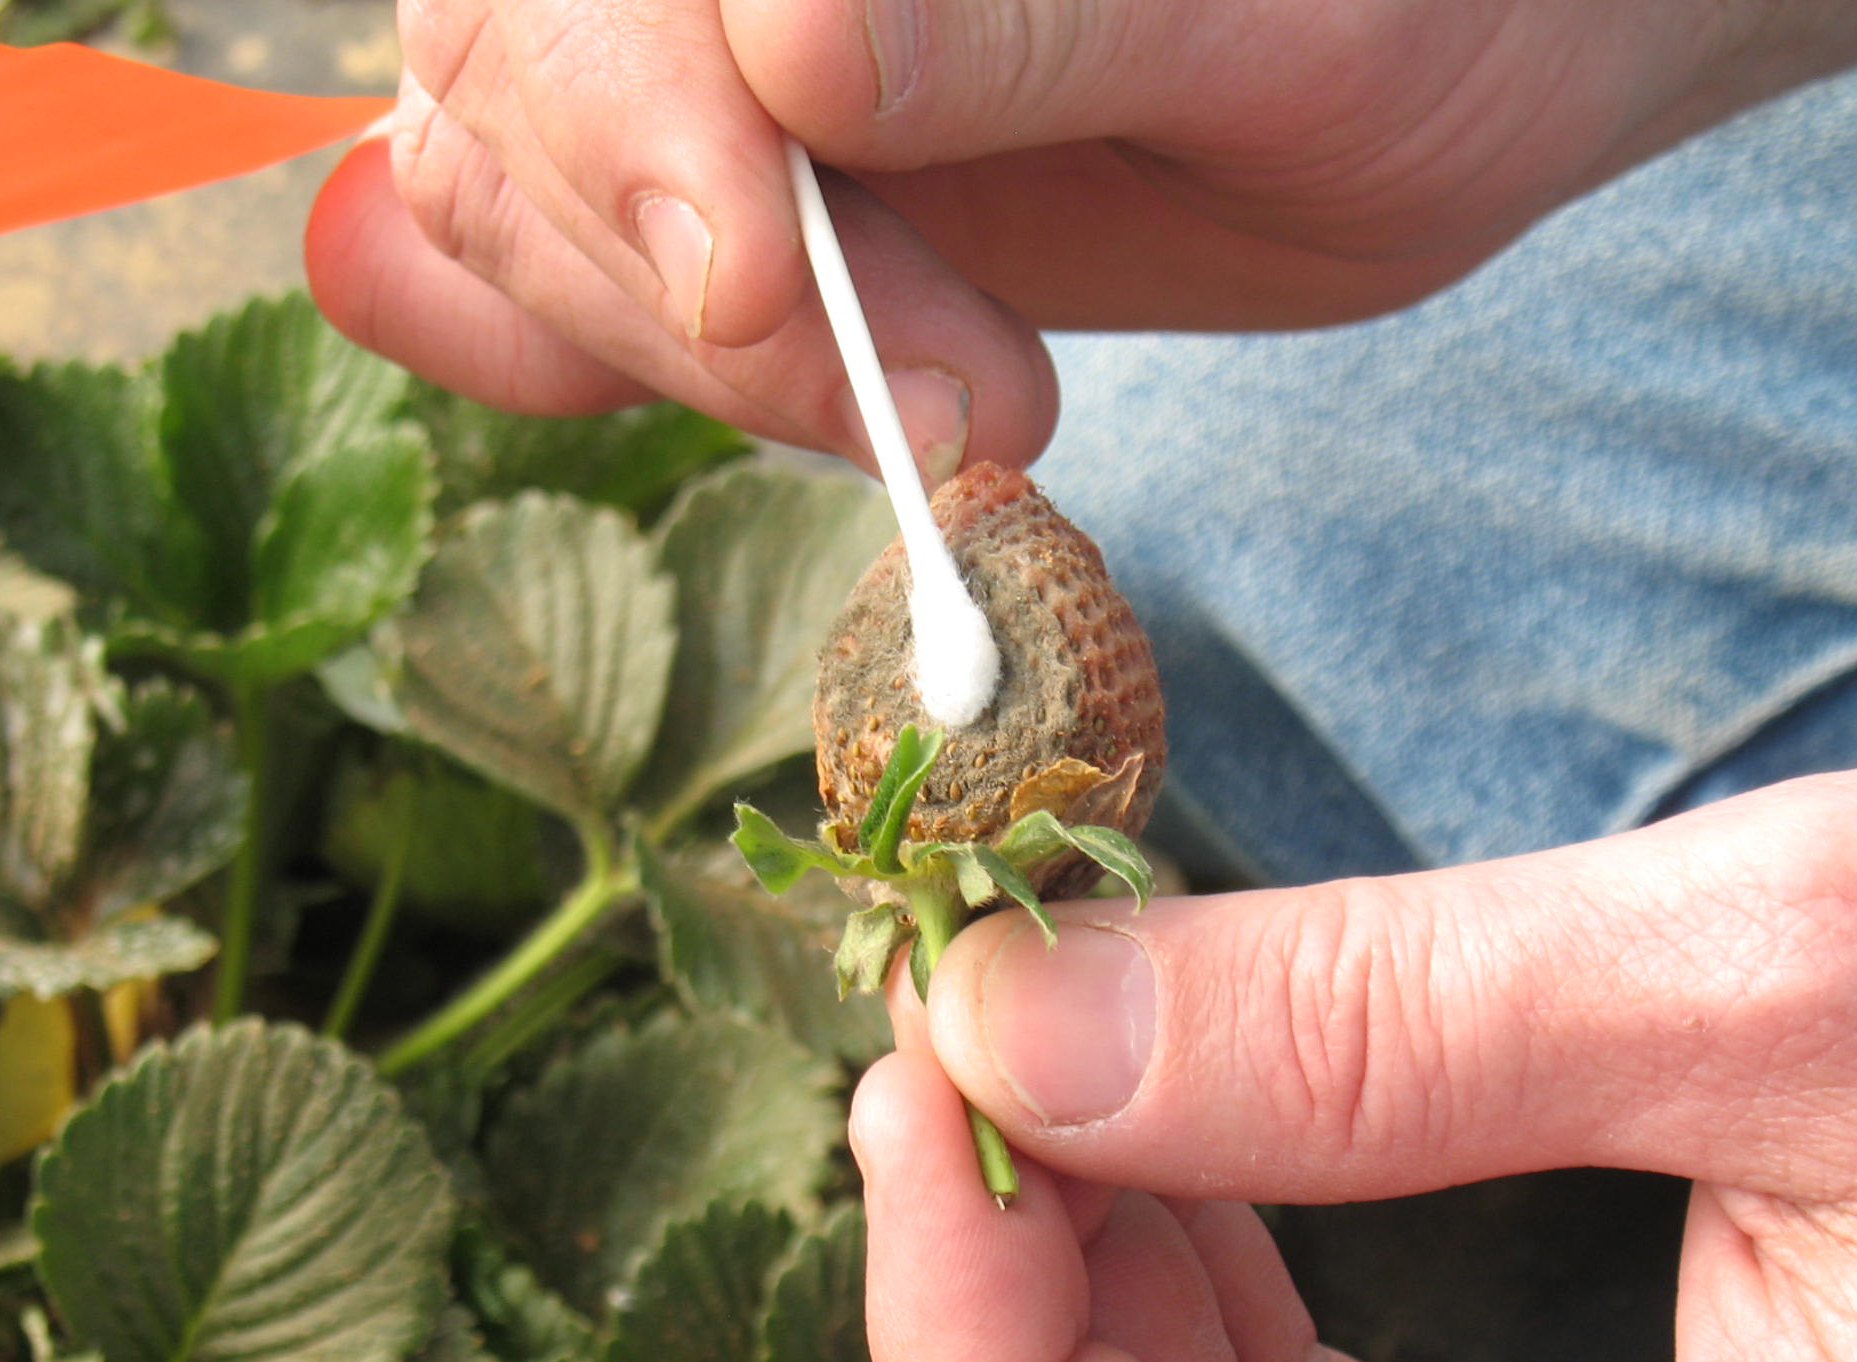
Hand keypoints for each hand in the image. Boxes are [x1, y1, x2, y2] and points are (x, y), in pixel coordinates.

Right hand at [304, 0, 1856, 473]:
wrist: (1441, 67)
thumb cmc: (1399, 11)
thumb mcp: (1252, 24)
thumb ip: (1017, 24)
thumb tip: (785, 41)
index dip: (646, 131)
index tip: (771, 289)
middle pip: (512, 79)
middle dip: (696, 285)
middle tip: (955, 408)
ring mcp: (688, 59)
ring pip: (493, 193)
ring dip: (687, 355)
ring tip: (962, 401)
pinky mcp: (707, 187)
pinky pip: (514, 270)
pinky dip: (570, 353)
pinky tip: (753, 385)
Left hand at [861, 773, 1856, 1357]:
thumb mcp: (1796, 996)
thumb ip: (1391, 1027)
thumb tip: (1029, 999)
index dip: (981, 1330)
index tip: (920, 1070)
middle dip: (1015, 1276)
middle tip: (954, 1026)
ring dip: (1087, 1261)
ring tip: (1036, 1044)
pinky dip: (1198, 1280)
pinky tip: (1157, 1130)